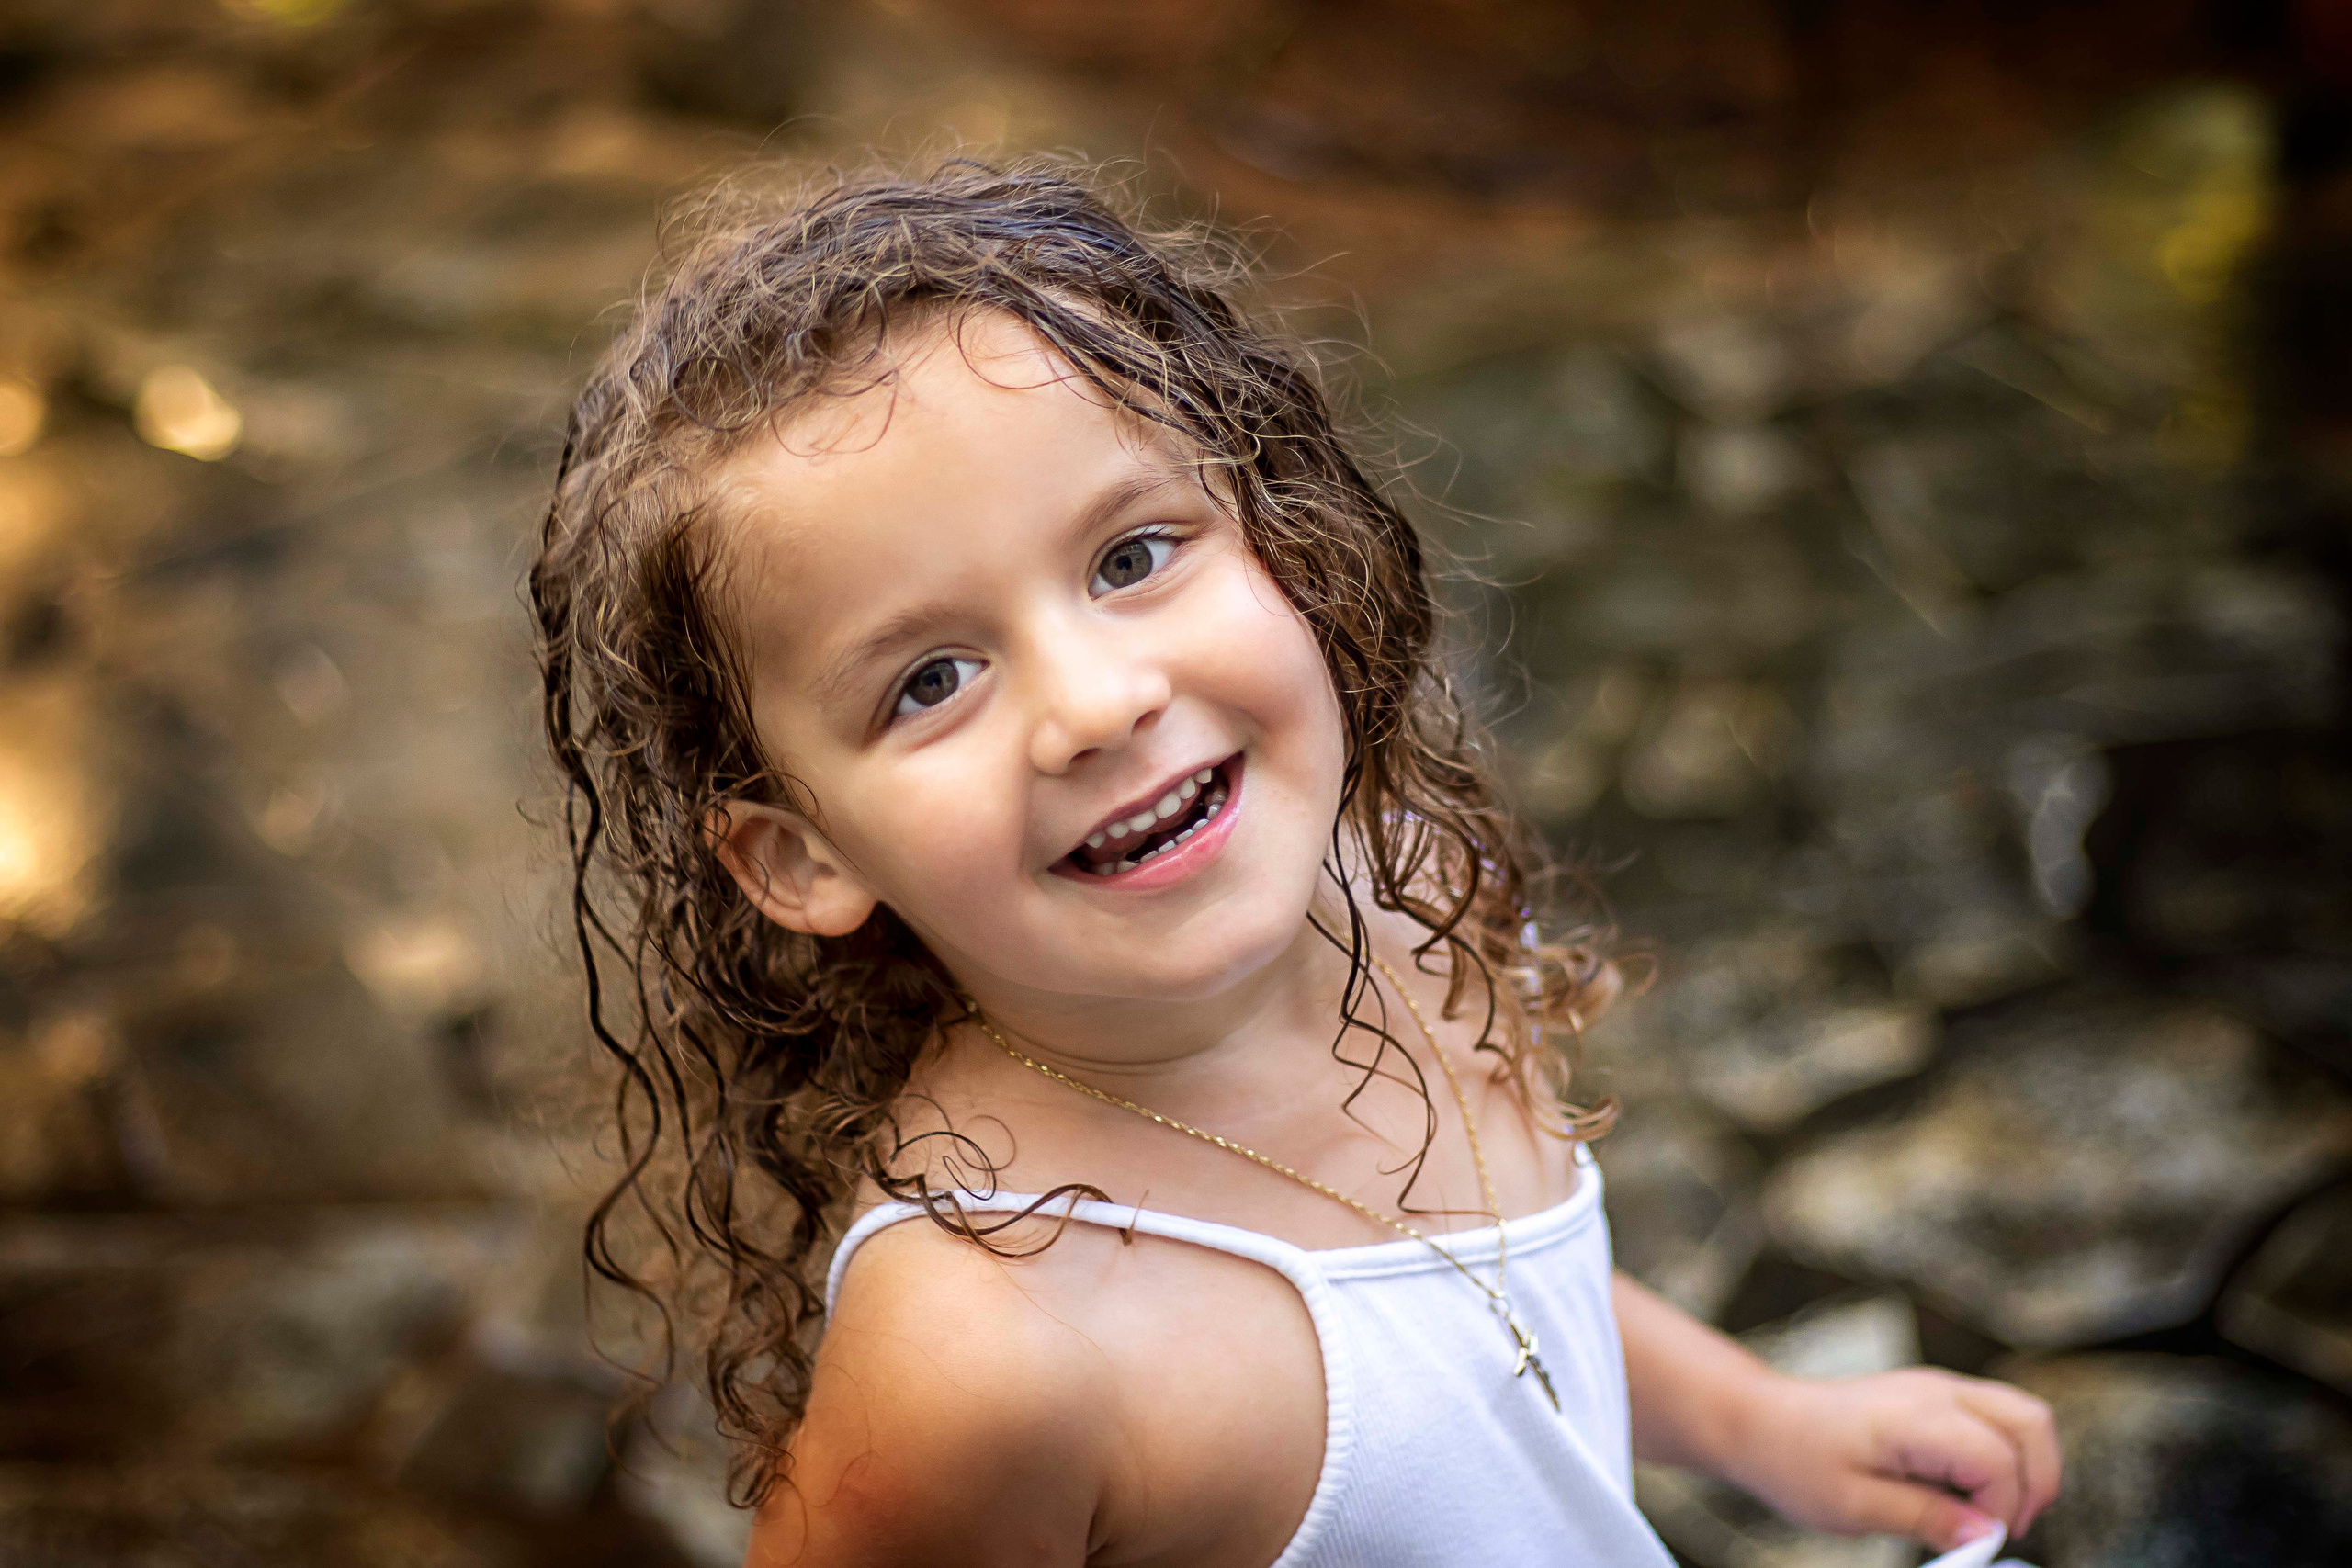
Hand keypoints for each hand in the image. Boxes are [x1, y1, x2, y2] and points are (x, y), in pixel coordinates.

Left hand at [1718, 1367, 2060, 1550]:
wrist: (1760, 1420)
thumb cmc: (1795, 1460)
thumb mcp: (1854, 1507)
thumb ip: (1926, 1518)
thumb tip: (1987, 1535)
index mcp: (1916, 1416)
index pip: (1997, 1459)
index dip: (2001, 1509)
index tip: (1975, 1542)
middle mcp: (1936, 1390)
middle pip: (2031, 1424)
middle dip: (2036, 1484)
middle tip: (2001, 1529)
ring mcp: (1938, 1385)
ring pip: (2023, 1415)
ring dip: (2026, 1467)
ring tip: (1989, 1511)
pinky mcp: (1935, 1393)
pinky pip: (1996, 1416)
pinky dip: (2004, 1453)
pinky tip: (1966, 1488)